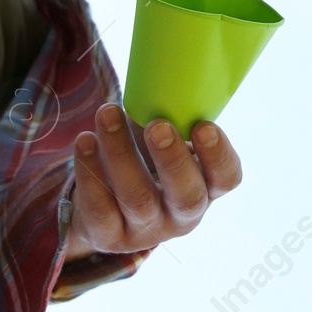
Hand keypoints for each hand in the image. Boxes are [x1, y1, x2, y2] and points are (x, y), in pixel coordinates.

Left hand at [62, 103, 241, 260]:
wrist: (105, 212)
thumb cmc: (145, 163)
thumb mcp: (166, 144)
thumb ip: (172, 120)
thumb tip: (161, 75)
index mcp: (206, 188)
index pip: (226, 178)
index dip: (218, 155)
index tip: (203, 125)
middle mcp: (181, 215)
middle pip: (186, 196)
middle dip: (172, 159)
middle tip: (157, 125)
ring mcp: (146, 230)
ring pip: (137, 198)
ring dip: (121, 152)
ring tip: (107, 113)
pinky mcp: (109, 236)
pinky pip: (100, 207)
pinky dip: (90, 171)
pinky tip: (85, 140)